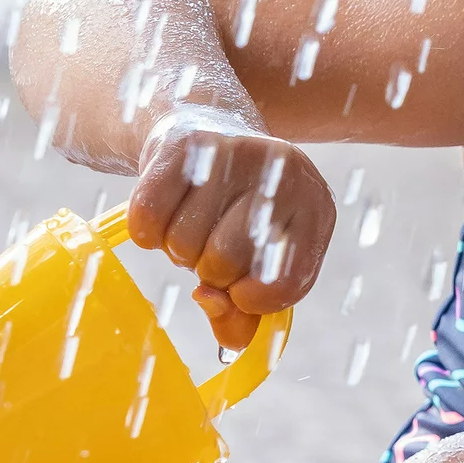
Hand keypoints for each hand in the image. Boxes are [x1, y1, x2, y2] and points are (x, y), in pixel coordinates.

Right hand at [129, 108, 335, 347]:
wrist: (206, 129)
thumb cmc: (237, 211)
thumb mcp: (258, 260)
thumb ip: (246, 312)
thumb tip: (226, 333)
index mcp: (317, 208)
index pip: (284, 283)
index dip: (250, 300)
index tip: (236, 291)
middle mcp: (286, 173)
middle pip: (225, 262)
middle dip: (207, 269)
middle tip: (210, 244)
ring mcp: (238, 152)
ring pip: (183, 242)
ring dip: (176, 248)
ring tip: (192, 220)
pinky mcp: (187, 143)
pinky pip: (148, 217)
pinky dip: (146, 231)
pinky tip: (164, 209)